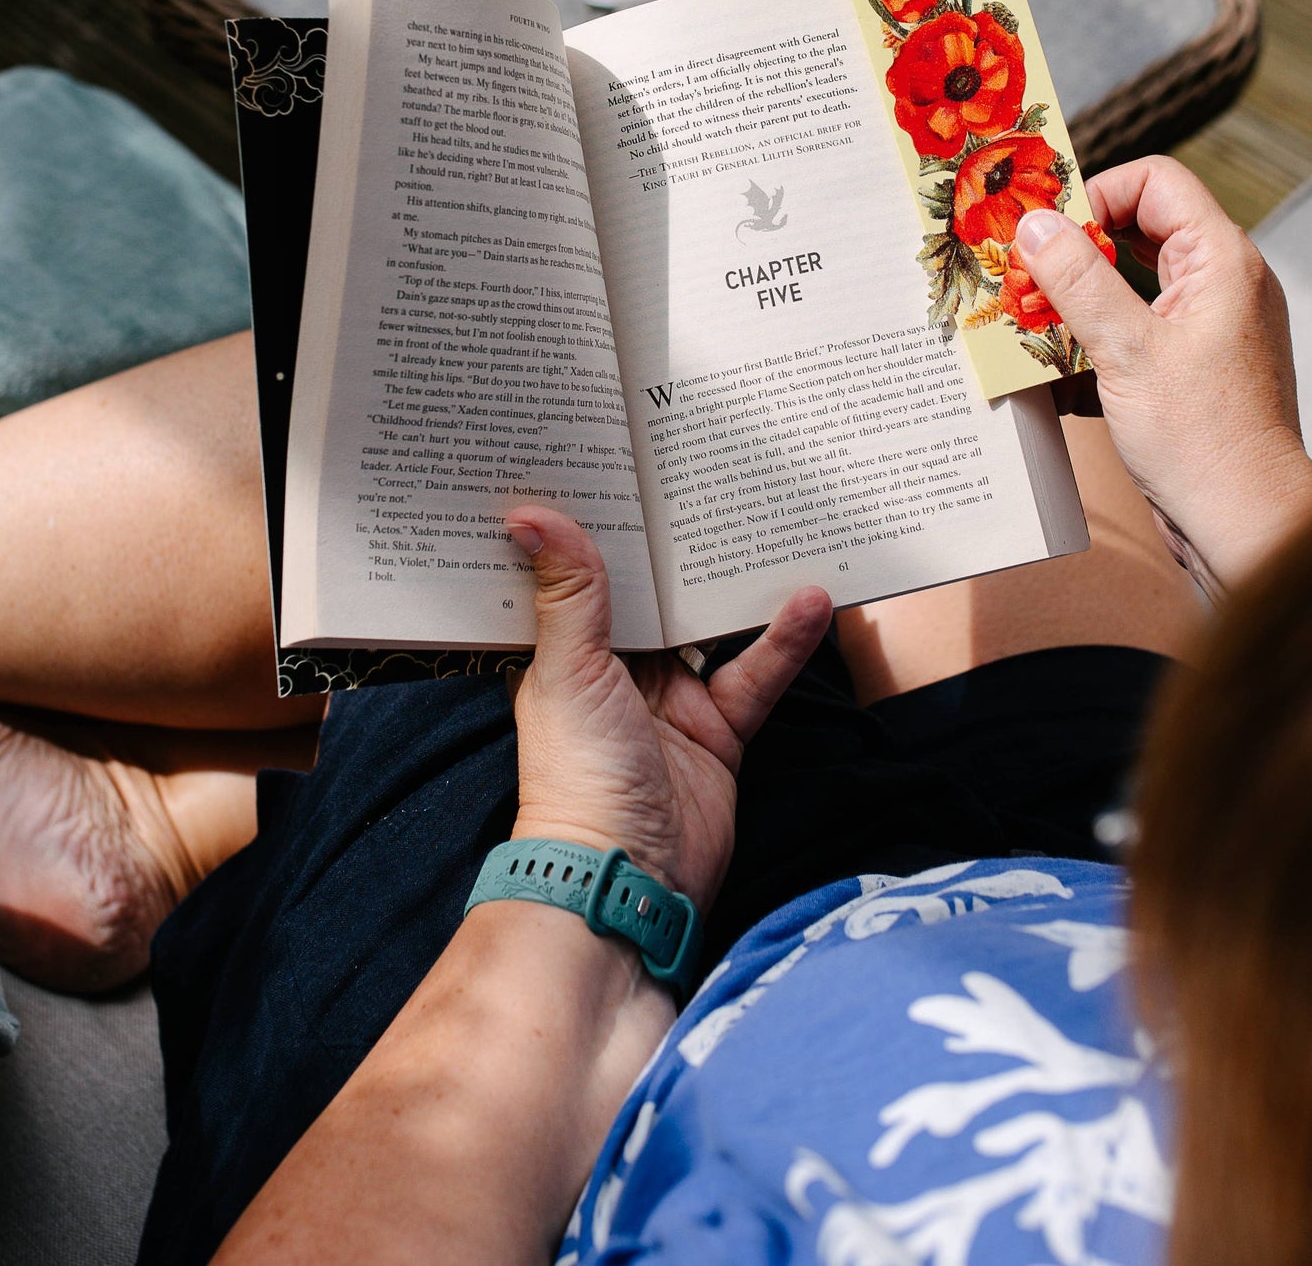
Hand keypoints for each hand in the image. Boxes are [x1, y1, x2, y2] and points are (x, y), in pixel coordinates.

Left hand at [505, 507, 831, 913]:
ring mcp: (668, 700)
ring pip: (708, 626)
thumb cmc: (578, 776)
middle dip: (675, 545)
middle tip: (706, 471)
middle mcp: (613, 670)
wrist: (628, 878)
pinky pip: (754, 672)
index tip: (613, 464)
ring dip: (735, 586)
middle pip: (651, 593)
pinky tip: (811, 599)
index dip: (596, 526)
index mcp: (562, 652)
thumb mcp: (569, 670)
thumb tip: (532, 514)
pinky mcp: (718, 729)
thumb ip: (569, 592)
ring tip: (769, 523)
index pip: (578, 573)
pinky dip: (783, 639)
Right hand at [1014, 155, 1311, 595]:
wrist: (1244, 525)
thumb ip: (1079, 280)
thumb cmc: (1204, 440)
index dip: (1095, 195)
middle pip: (1133, 232)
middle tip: (1020, 276)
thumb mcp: (1128, 351)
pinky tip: (1051, 376)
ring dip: (1071, 306)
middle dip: (1071, 255)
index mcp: (1221, 261)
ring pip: (1123, 288)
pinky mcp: (1183, 371)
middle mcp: (1217, 286)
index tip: (1044, 232)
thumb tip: (1035, 224)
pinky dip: (1086, 348)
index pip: (1155, 182)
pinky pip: (1126, 335)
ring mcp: (1202, 329)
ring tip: (1025, 328)